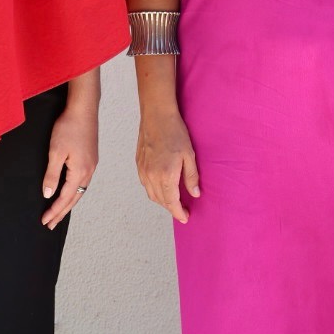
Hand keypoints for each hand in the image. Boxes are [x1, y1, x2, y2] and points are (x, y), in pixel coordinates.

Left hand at [41, 102, 97, 230]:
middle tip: (51, 224)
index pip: (65, 198)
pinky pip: (83, 181)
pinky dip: (75, 191)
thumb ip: (52, 175)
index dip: (54, 211)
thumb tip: (48, 194)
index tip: (45, 221)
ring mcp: (92, 164)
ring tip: (59, 212)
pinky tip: (70, 191)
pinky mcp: (91, 158)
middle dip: (62, 212)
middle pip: (75, 198)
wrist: (83, 109)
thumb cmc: (69, 127)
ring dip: (69, 203)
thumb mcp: (55, 152)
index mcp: (80, 172)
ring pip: (80, 191)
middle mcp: (89, 171)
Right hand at [136, 108, 199, 223]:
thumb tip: (195, 193)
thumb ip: (191, 177)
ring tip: (173, 200)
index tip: (185, 217)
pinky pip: (145, 185)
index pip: (171, 202)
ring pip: (151, 194)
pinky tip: (162, 187)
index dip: (178, 212)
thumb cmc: (174, 132)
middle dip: (171, 208)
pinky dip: (154, 191)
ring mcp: (143, 171)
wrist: (156, 116)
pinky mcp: (139, 165)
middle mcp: (151, 176)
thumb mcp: (189, 155)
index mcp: (166, 175)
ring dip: (162, 201)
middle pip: (161, 201)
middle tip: (182, 210)